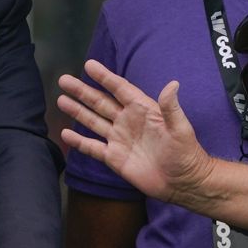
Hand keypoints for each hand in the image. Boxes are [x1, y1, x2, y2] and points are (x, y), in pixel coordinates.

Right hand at [57, 59, 213, 202]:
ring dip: (77, 111)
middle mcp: (127, 121)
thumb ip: (171, 107)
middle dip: (82, 91)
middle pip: (100, 102)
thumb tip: (173, 84)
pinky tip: (65, 134)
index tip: (89, 65)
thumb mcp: (180, 128)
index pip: (119, 89)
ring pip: (93, 121)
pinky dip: (79, 142)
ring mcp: (119, 139)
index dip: (104, 77)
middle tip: (64, 80)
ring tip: (61, 100)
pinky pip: (93, 147)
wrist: (182, 182)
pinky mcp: (114, 158)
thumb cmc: (186, 153)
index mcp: (142, 109)